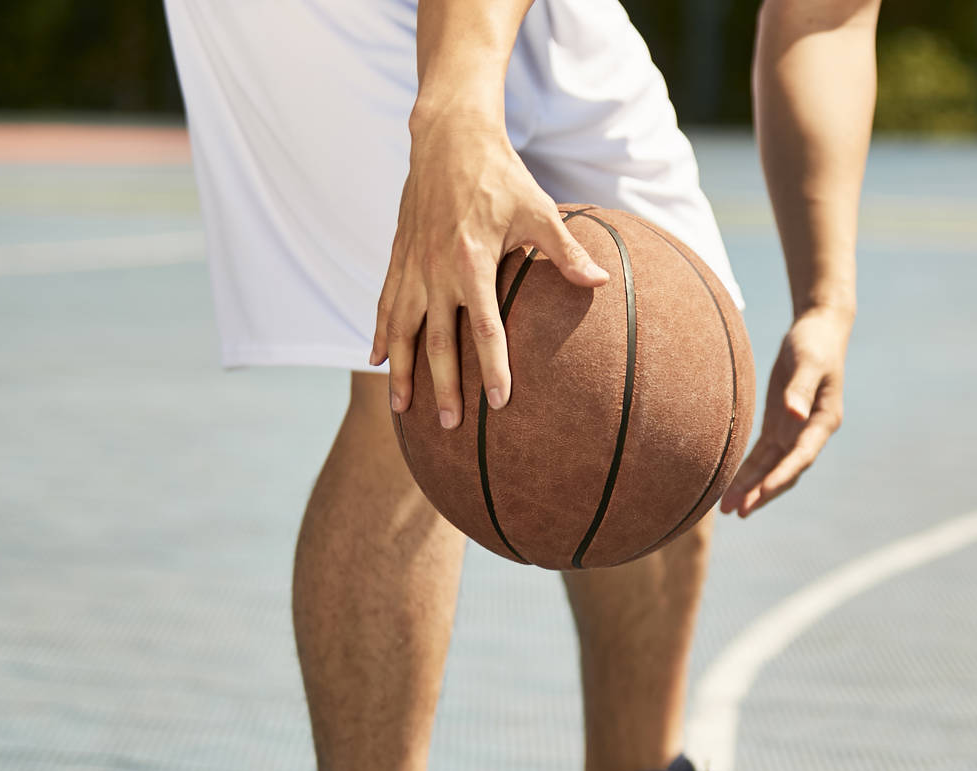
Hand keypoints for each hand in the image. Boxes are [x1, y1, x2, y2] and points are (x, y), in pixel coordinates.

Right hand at [371, 105, 608, 425]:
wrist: (449, 139)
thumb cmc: (501, 176)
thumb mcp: (540, 210)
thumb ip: (566, 252)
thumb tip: (601, 281)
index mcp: (471, 262)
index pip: (483, 329)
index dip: (492, 368)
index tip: (498, 404)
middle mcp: (436, 270)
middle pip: (438, 342)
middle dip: (443, 386)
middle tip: (450, 425)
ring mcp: (413, 265)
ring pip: (402, 329)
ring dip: (402, 371)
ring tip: (402, 409)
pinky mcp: (399, 257)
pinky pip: (386, 303)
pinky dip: (380, 333)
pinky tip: (376, 360)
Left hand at [720, 305, 849, 516]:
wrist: (818, 330)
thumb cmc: (814, 343)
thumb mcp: (808, 361)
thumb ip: (801, 388)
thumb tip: (796, 414)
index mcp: (823, 421)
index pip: (802, 456)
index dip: (782, 475)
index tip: (762, 492)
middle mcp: (809, 432)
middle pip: (786, 470)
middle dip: (763, 492)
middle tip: (740, 511)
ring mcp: (794, 431)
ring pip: (771, 468)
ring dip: (752, 488)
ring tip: (728, 510)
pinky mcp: (778, 425)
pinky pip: (762, 455)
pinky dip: (748, 472)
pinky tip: (730, 488)